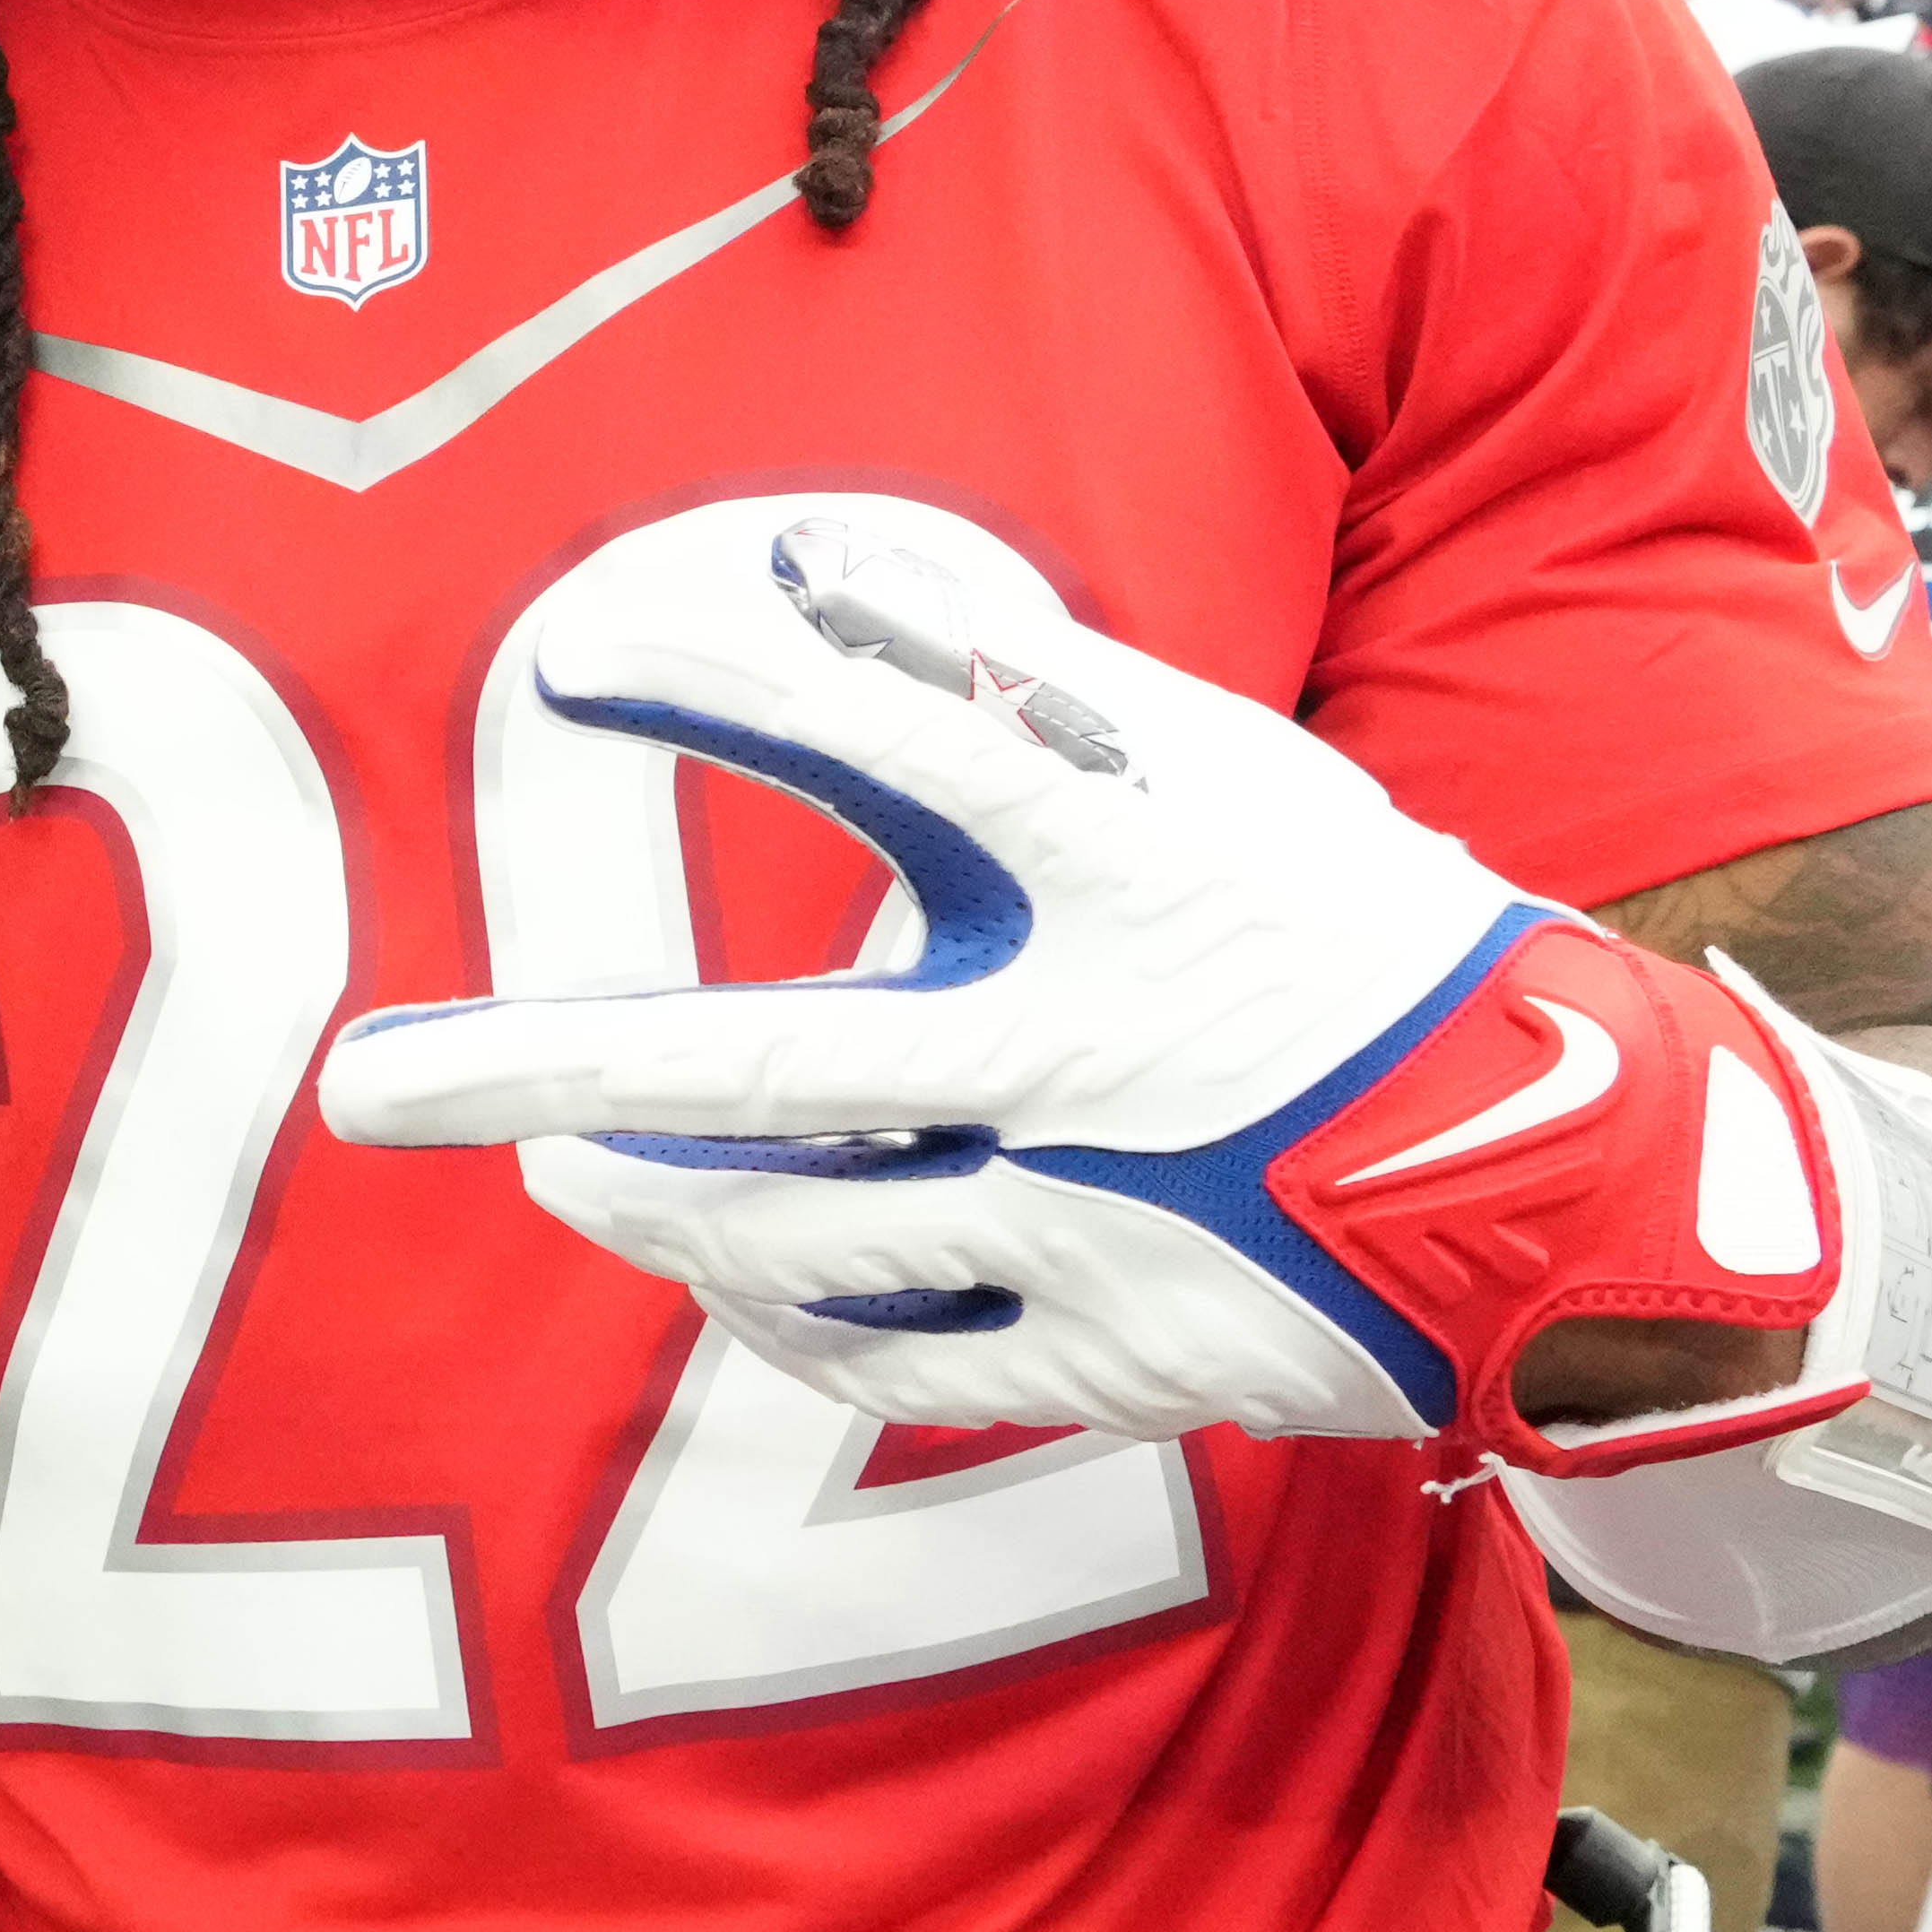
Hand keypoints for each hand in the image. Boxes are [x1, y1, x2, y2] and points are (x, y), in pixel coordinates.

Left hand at [316, 496, 1847, 1454]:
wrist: (1567, 1175)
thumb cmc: (1347, 927)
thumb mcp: (1215, 768)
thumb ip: (1005, 679)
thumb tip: (812, 570)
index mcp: (1131, 869)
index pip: (901, 742)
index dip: (732, 686)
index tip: (576, 657)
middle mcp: (1090, 1043)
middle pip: (766, 1063)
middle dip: (544, 1067)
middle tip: (364, 1081)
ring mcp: (1097, 1215)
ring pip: (793, 1235)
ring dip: (644, 1201)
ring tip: (556, 1165)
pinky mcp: (1117, 1352)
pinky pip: (889, 1362)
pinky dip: (782, 1320)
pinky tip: (712, 1276)